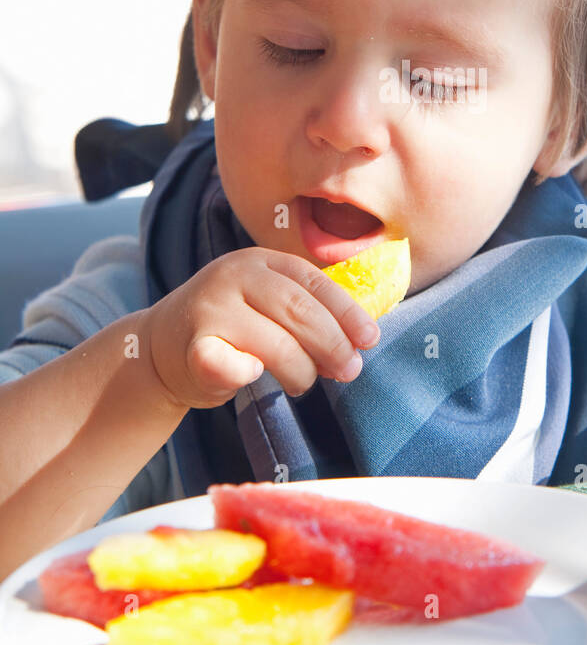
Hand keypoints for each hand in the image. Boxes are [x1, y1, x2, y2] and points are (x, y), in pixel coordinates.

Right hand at [142, 247, 380, 410]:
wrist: (159, 349)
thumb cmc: (229, 329)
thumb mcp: (266, 304)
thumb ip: (306, 312)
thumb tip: (360, 340)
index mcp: (260, 261)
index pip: (314, 284)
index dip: (347, 313)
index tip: (370, 340)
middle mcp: (233, 276)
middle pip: (299, 311)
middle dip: (332, 344)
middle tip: (349, 370)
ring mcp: (210, 309)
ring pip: (275, 344)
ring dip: (301, 370)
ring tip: (304, 383)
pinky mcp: (192, 347)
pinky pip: (232, 365)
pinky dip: (251, 373)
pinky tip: (256, 376)